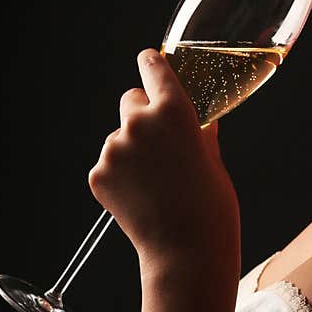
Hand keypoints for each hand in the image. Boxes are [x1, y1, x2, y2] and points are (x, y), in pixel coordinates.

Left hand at [88, 49, 240, 270]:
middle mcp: (138, 123)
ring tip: (156, 182)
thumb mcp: (213, 157)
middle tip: (161, 144)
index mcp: (173, 110)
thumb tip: (198, 117)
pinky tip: (142, 196)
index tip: (149, 62)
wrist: (187, 250)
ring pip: (119, 137)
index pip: (152, 67)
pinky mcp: (98, 174)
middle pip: (130, 100)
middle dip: (142, 114)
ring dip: (132, 150)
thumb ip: (199, 129)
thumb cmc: (211, 204)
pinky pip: (109, 164)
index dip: (152, 65)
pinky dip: (121, 175)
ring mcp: (113, 149)